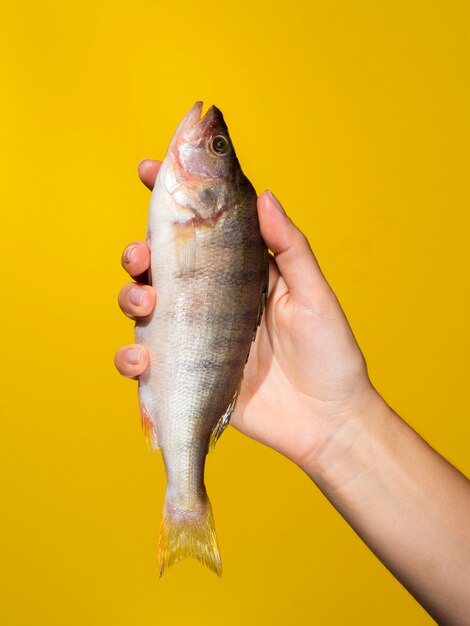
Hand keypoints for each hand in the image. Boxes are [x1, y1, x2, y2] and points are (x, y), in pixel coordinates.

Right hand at [115, 159, 377, 469]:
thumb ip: (288, 247)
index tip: (145, 169)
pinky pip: (142, 362)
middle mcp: (210, 301)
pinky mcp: (184, 375)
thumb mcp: (313, 294)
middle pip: (158, 267)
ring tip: (145, 305)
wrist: (327, 420)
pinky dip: (130, 357)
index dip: (171, 198)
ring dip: (130, 298)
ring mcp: (193, 337)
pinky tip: (143, 359)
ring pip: (142, 308)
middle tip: (140, 256)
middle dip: (137, 254)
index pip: (199, 229)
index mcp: (239, 273)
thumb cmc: (328, 353)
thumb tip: (265, 194)